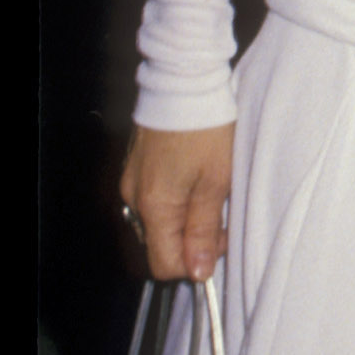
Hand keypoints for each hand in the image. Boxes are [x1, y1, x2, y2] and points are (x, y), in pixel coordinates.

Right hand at [120, 124, 236, 283]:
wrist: (186, 83)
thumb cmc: (207, 129)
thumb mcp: (216, 183)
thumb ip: (203, 230)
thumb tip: (197, 271)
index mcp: (154, 207)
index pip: (164, 264)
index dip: (195, 263)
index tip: (221, 240)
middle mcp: (135, 198)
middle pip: (160, 245)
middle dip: (192, 241)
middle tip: (222, 214)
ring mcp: (132, 182)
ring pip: (158, 224)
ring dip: (185, 220)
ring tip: (211, 193)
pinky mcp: (137, 168)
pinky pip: (155, 201)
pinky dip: (176, 202)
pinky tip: (197, 181)